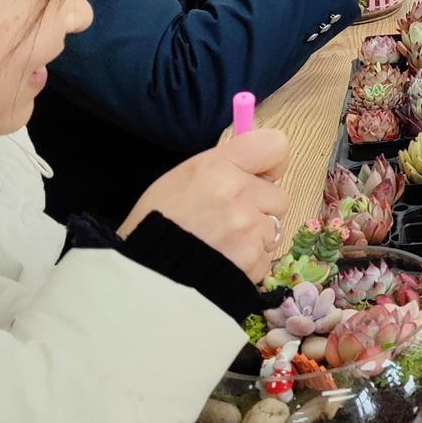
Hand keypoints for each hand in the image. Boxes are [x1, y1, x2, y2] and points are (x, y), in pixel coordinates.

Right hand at [121, 129, 291, 283]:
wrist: (143, 276)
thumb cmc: (155, 222)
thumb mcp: (181, 178)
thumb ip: (223, 167)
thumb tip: (256, 169)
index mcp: (219, 167)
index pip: (275, 146)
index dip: (271, 163)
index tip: (260, 176)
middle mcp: (238, 194)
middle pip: (278, 197)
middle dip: (260, 209)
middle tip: (228, 221)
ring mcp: (247, 230)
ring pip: (272, 231)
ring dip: (254, 239)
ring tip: (220, 246)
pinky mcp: (251, 261)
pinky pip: (264, 260)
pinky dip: (248, 264)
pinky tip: (222, 264)